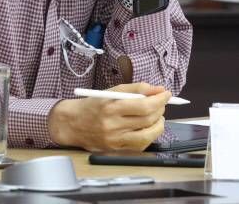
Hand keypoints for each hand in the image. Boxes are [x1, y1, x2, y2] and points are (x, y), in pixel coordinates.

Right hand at [48, 83, 170, 150]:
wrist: (72, 124)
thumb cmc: (93, 105)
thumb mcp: (112, 91)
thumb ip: (136, 88)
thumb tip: (158, 89)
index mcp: (111, 106)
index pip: (143, 105)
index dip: (159, 99)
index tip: (166, 93)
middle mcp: (113, 125)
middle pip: (147, 119)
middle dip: (160, 109)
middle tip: (161, 103)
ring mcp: (115, 140)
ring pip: (147, 135)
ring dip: (158, 124)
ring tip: (157, 116)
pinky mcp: (116, 150)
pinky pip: (140, 145)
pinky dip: (149, 135)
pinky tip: (148, 128)